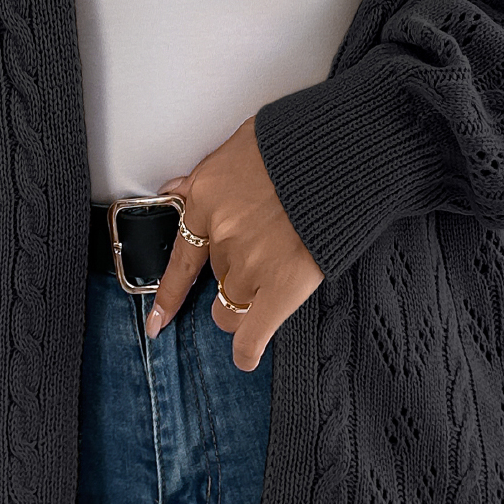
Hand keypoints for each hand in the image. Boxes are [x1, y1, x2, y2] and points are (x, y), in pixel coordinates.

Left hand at [145, 115, 323, 370]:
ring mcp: (249, 263)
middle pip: (217, 281)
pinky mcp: (281, 285)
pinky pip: (252, 333)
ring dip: (250, 300)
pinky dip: (248, 350)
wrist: (346, 153)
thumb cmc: (302, 146)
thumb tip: (176, 190)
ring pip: (233, 306)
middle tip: (266, 263)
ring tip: (281, 277)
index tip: (157, 321)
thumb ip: (206, 176)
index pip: (180, 259)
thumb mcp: (240, 147)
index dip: (169, 296)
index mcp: (207, 200)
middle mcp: (221, 235)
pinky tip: (247, 357)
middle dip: (236, 278)